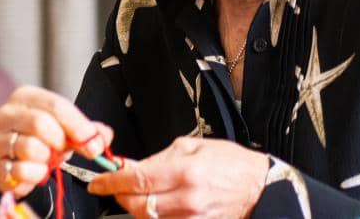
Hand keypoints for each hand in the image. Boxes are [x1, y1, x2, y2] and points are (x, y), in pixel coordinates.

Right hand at [0, 85, 113, 197]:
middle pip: (40, 123)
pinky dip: (36, 176)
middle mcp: (6, 115)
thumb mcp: (68, 130)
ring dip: (47, 159)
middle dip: (60, 142)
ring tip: (47, 159)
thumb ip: (88, 131)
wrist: (19, 162)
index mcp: (24, 98)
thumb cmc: (44, 140)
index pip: (55, 105)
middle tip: (63, 150)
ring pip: (30, 148)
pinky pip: (21, 171)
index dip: (79, 126)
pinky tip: (38, 173)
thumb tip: (101, 138)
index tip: (92, 143)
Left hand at [87, 137, 268, 218]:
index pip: (136, 180)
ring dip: (136, 208)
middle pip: (138, 206)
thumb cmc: (230, 164)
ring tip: (136, 195)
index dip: (111, 182)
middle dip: (120, 197)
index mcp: (184, 172)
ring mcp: (194, 218)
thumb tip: (127, 166)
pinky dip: (154, 217)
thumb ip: (155, 159)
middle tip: (114, 188)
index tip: (98, 182)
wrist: (260, 188)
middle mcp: (188, 199)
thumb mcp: (190, 147)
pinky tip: (155, 206)